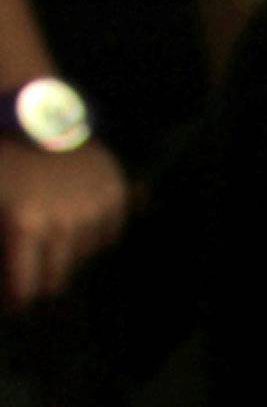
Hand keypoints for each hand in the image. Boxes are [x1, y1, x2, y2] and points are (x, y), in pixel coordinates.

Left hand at [0, 140, 128, 310]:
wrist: (31, 105)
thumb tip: (4, 291)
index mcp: (24, 224)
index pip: (25, 290)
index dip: (14, 299)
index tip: (10, 301)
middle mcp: (65, 225)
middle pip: (55, 281)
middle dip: (38, 277)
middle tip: (27, 265)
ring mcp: (94, 211)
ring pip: (81, 259)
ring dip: (64, 253)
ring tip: (48, 230)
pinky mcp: (116, 198)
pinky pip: (105, 236)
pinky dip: (89, 233)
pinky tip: (72, 213)